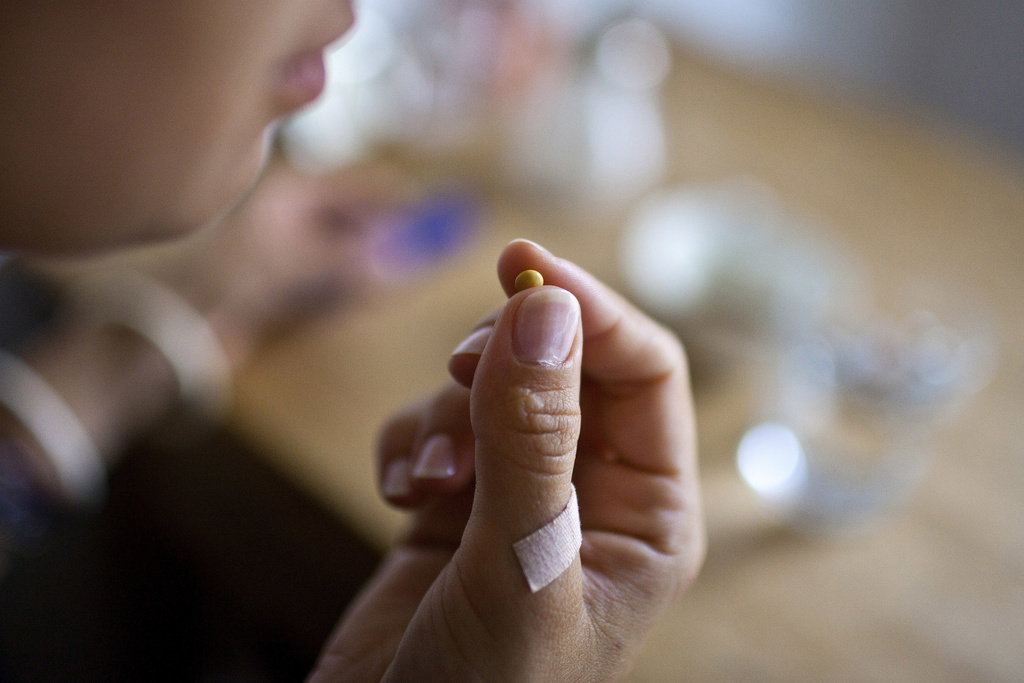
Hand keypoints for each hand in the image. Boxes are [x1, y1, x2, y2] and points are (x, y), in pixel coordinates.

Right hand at [311, 239, 703, 680]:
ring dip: (450, 411)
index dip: (593, 309)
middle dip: (508, 358)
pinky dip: (410, 440)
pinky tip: (401, 492)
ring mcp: (521, 496)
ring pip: (493, 387)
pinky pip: (438, 426)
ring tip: (427, 477)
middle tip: (462, 368)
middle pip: (568, 365)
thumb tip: (546, 311)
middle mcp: (592, 496)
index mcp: (647, 515)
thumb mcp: (517, 565)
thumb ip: (532, 436)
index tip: (525, 264)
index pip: (645, 371)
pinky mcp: (455, 504)